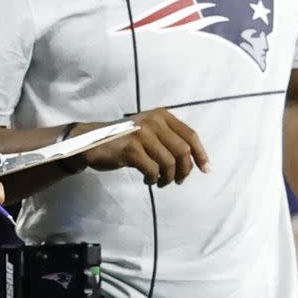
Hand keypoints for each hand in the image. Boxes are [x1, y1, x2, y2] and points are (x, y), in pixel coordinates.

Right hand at [74, 108, 209, 186]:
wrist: (91, 140)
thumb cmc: (123, 138)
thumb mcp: (148, 132)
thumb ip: (168, 140)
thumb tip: (194, 162)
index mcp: (161, 115)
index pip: (190, 135)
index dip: (201, 154)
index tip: (206, 170)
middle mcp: (153, 121)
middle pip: (182, 151)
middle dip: (184, 171)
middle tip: (176, 181)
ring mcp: (141, 134)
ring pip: (169, 163)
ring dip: (167, 178)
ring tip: (160, 182)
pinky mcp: (130, 148)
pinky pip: (153, 170)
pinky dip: (153, 179)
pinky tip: (147, 180)